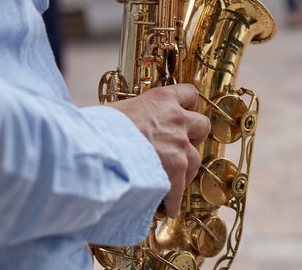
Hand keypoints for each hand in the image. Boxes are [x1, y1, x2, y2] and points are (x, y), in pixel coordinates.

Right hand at [112, 84, 210, 217]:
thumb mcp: (118, 110)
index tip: (184, 111)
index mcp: (162, 99)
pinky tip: (167, 207)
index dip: (189, 104)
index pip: (189, 93)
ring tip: (173, 181)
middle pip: (202, 126)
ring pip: (196, 159)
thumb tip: (122, 125)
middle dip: (194, 137)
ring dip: (186, 170)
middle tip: (181, 146)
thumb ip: (132, 114)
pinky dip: (174, 200)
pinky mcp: (176, 170)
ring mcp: (180, 145)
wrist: (99, 147)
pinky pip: (180, 188)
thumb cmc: (100, 127)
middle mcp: (177, 119)